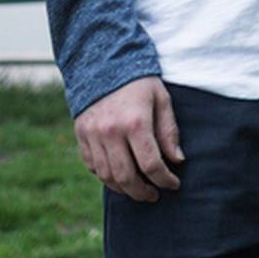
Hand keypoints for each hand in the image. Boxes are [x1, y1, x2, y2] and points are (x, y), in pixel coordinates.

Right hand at [74, 75, 182, 201]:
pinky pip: (92, 165)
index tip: (173, 184)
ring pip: (107, 176)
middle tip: (154, 195)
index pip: (151, 164)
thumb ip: (169, 131)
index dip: (165, 180)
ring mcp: (92, 134)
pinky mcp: (81, 134)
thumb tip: (177, 161)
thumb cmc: (139, 82)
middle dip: (143, 192)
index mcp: (135, 122)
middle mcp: (111, 131)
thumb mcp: (161, 99)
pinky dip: (106, 176)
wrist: (104, 62)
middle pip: (126, 177)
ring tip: (137, 189)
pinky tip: (119, 175)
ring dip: (124, 189)